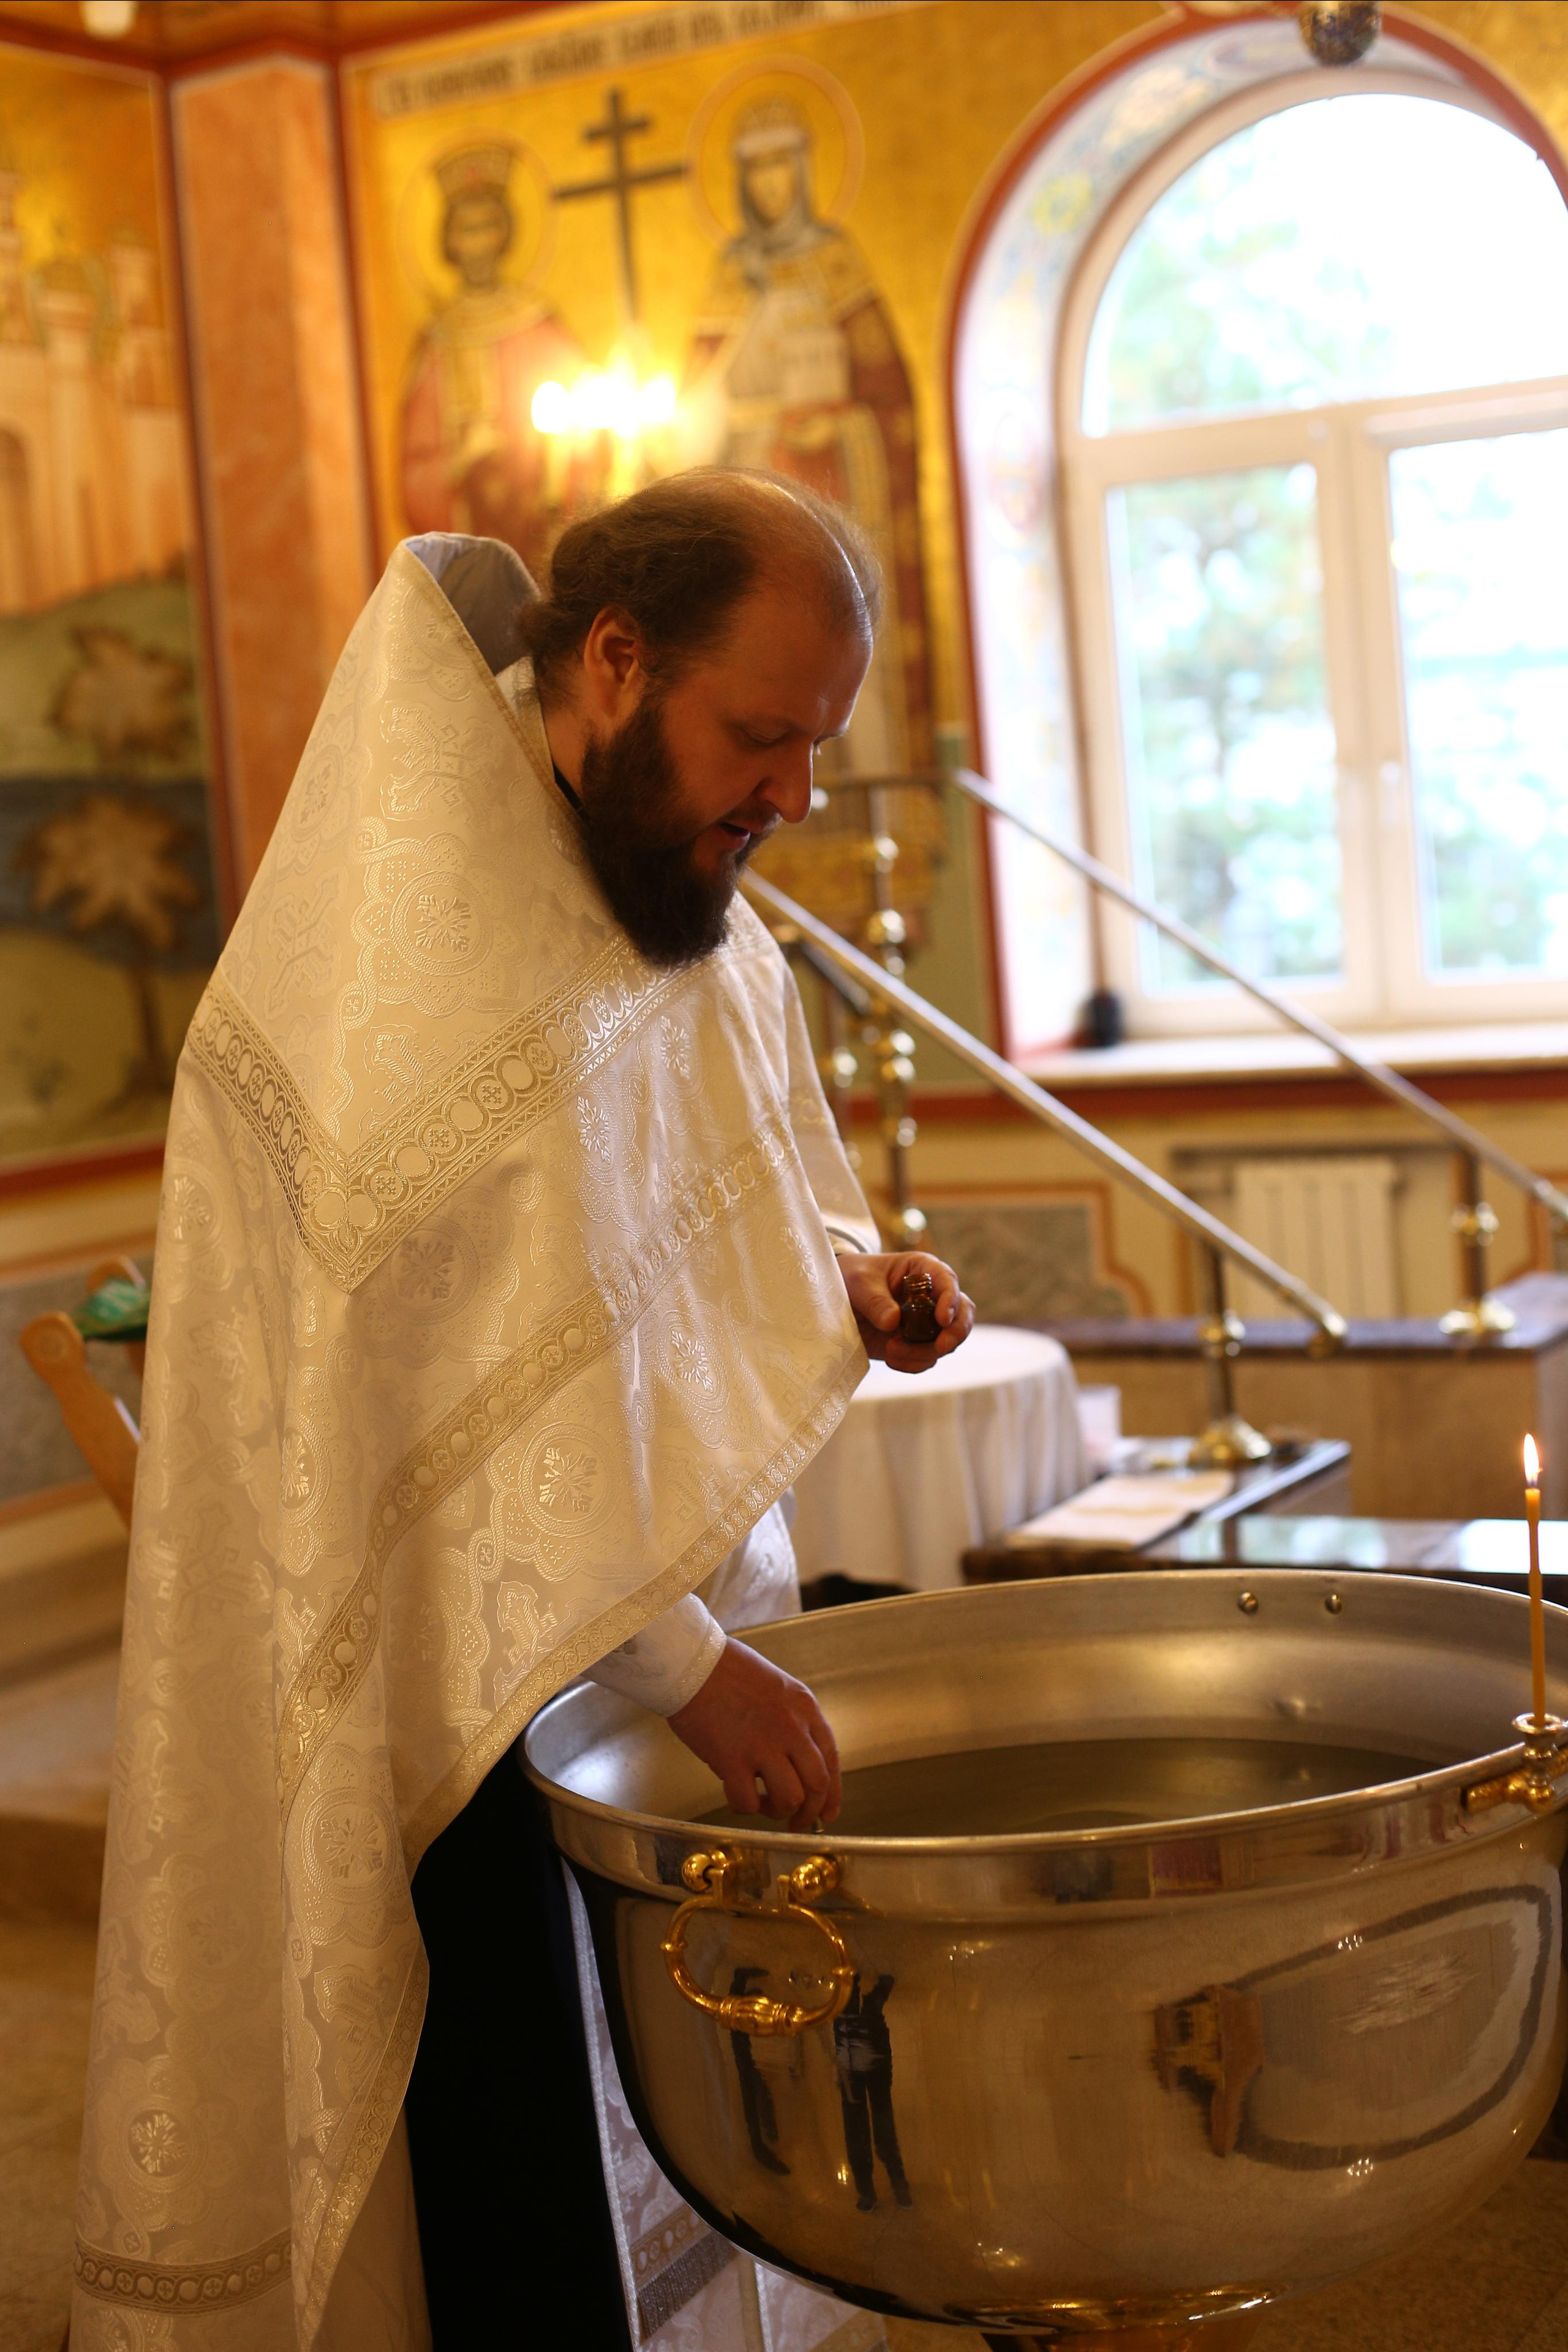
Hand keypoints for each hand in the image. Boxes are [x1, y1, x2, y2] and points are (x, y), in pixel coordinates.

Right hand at [667, 1638, 840, 1829]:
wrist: (691, 1663)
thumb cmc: (727, 1670)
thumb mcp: (777, 1687)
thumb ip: (791, 1721)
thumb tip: (796, 1760)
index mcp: (804, 1707)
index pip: (831, 1759)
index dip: (833, 1793)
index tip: (827, 1813)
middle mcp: (791, 1728)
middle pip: (817, 1784)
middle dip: (810, 1812)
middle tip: (797, 1823)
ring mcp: (763, 1745)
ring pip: (790, 1798)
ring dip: (779, 1811)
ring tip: (763, 1803)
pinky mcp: (732, 1760)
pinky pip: (748, 1802)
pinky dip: (746, 1807)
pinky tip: (737, 1794)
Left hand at [836, 1249, 974, 1374]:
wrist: (837, 1299)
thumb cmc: (852, 1277)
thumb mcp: (858, 1282)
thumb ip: (875, 1301)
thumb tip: (894, 1322)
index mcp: (923, 1270)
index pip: (947, 1281)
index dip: (951, 1300)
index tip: (942, 1319)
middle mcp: (932, 1296)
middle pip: (962, 1314)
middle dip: (955, 1333)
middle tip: (940, 1347)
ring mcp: (926, 1322)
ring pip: (946, 1341)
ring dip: (923, 1352)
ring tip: (890, 1349)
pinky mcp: (916, 1344)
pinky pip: (927, 1359)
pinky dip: (913, 1363)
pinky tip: (891, 1359)